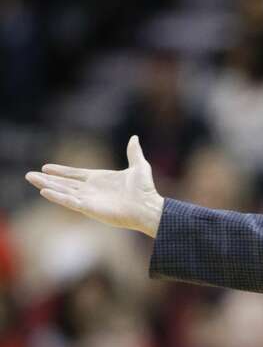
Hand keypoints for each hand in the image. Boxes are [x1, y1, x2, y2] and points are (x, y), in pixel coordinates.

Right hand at [25, 135, 164, 237]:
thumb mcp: (139, 166)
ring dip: (47, 186)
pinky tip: (44, 191)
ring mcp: (89, 199)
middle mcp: (91, 189)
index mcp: (99, 179)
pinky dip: (57, 197)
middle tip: (29, 175)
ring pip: (63, 191)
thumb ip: (134, 152)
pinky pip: (69, 202)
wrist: (148, 206)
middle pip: (64, 183)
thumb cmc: (145, 190)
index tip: (46, 167)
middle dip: (47, 179)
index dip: (61, 171)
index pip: (75, 174)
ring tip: (31, 179)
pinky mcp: (89, 208)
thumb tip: (134, 138)